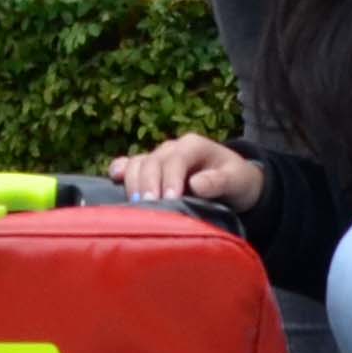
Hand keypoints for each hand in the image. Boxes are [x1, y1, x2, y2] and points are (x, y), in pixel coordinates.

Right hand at [111, 133, 266, 211]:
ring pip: (137, 163)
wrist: (233, 183)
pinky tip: (114, 180)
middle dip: (148, 184)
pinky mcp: (149, 169)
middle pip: (152, 161)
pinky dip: (120, 171)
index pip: (176, 160)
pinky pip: (129, 165)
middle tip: (148, 206)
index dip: (170, 179)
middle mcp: (172, 148)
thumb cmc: (236, 181)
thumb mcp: (236, 181)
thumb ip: (219, 182)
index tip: (170, 200)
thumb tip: (195, 184)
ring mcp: (158, 157)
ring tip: (134, 204)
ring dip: (133, 182)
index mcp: (193, 146)